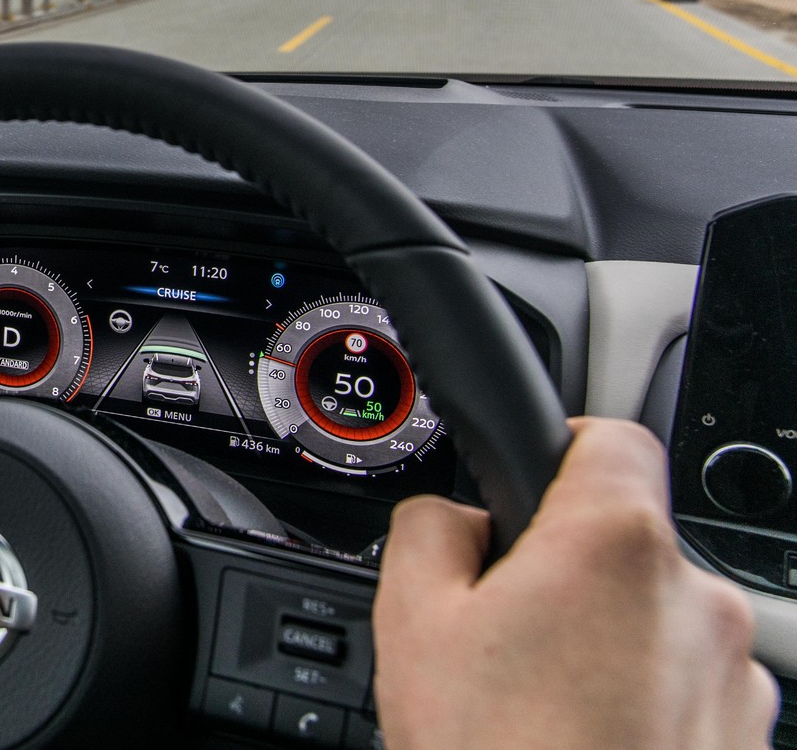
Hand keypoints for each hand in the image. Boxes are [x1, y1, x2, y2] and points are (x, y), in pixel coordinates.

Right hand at [374, 417, 775, 749]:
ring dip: (608, 648)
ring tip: (538, 713)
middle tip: (500, 635)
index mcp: (615, 544)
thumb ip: (430, 531)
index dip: (560, 452)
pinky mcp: (747, 745)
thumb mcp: (410, 622)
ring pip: (657, 625)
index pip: (611, 439)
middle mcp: (699, 600)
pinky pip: (686, 695)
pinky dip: (641, 709)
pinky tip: (580, 748)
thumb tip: (454, 519)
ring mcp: (736, 681)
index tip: (524, 490)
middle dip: (567, 574)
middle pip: (627, 544)